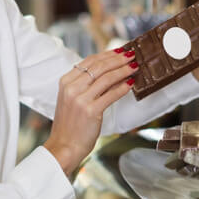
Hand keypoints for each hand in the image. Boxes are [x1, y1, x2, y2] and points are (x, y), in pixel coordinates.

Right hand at [44, 48, 137, 175]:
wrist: (64, 147)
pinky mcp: (90, 111)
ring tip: (134, 67)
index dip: (107, 54)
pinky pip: (110, 95)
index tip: (120, 51)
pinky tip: (130, 84)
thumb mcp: (72, 99)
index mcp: (66, 82)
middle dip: (118, 59)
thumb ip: (85, 85)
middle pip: (99, 67)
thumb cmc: (70, 124)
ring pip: (106, 78)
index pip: (89, 61)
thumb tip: (109, 71)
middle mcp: (72, 88)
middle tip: (131, 55)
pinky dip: (122, 88)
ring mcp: (80, 100)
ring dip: (123, 70)